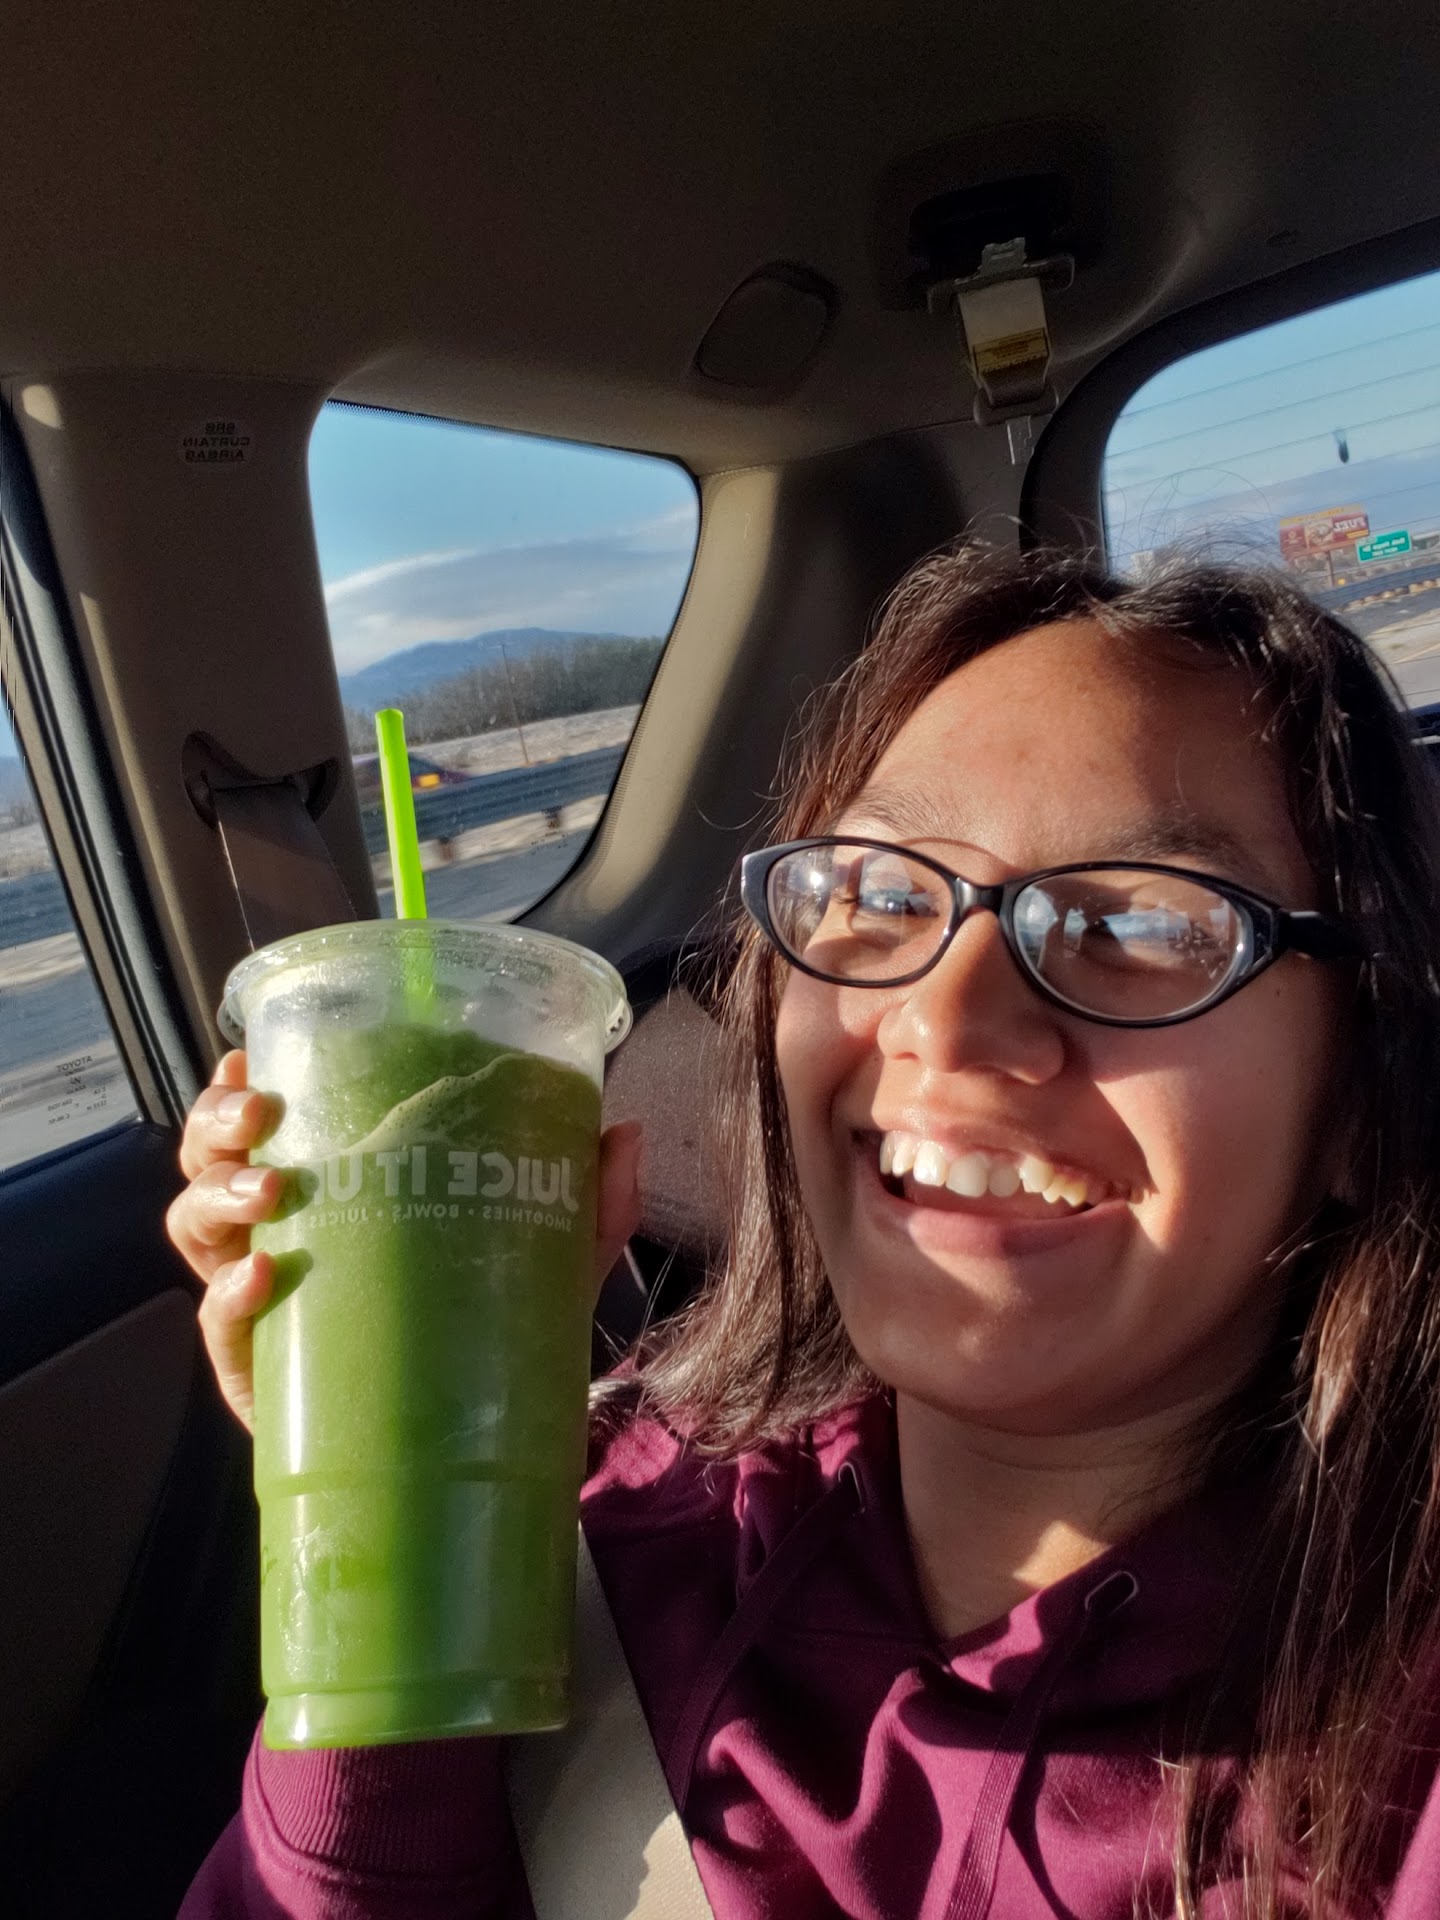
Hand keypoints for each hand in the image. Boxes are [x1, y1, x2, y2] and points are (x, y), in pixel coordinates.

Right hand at [166, 1049, 643, 1431]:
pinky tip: (261, 1279)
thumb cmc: (494, 1328)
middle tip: (260, 1119)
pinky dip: (228, 1299)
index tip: (248, 1061)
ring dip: (219, 1197)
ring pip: (194, 1230)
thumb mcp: (551, 1257)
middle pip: (208, 1164)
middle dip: (217, 1129)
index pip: (261, 1126)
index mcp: (330, 1191)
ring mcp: (261, 1305)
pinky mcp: (260, 1377)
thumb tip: (624, 1130)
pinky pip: (219, 1331)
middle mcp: (279, 1237)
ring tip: (271, 1190)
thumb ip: (590, 1200)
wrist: (486, 1445)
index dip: (236, 1090)